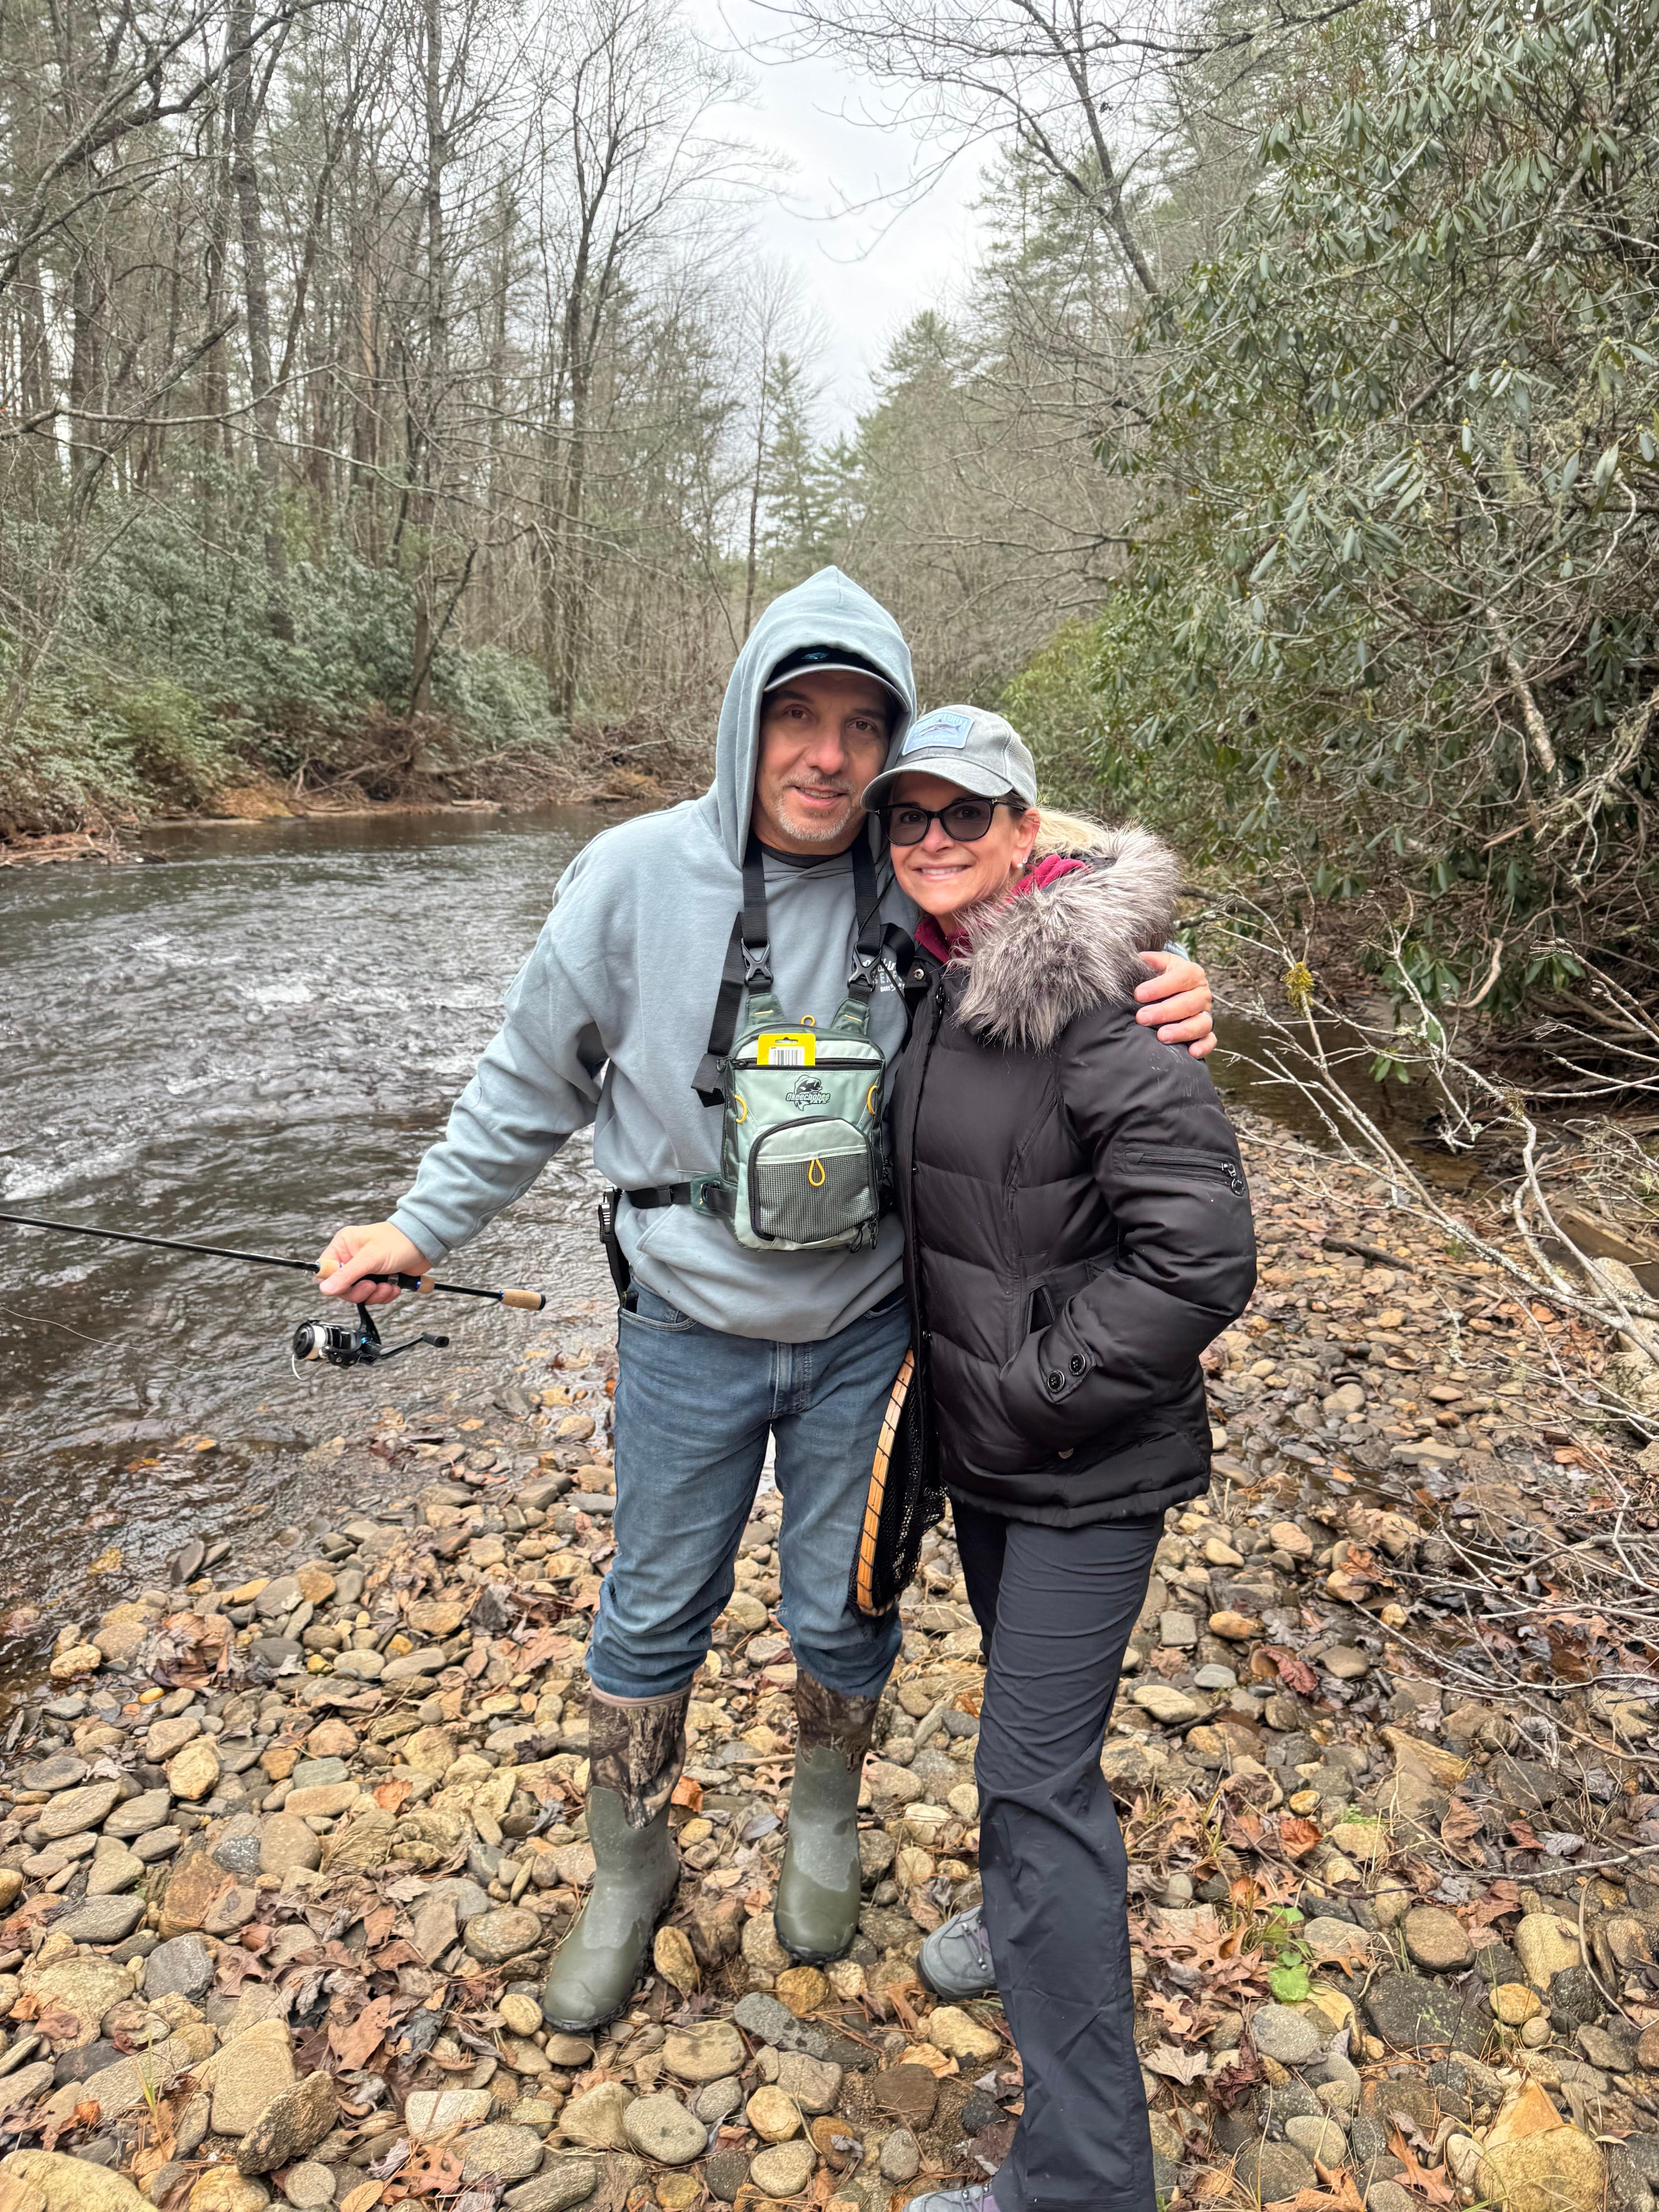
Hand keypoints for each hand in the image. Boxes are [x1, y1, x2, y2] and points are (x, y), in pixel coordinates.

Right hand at [317, 1222, 432, 1304]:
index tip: (348, 1285)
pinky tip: (394, 1286)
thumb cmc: (399, 1241)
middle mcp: (352, 1257)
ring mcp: (365, 1269)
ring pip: (358, 1294)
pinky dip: (384, 1295)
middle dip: (359, 1291)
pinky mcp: (378, 1279)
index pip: (326, 1270)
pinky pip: (373, 1296)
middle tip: (372, 1285)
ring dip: (375, 1294)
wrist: (425, 1244)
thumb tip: (325, 1289)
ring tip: (388, 1285)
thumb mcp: (370, 1258)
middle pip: (342, 1287)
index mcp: (344, 1246)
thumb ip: (347, 1275)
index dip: (334, 1282)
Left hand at [1135, 950, 1215, 1058]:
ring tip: (1161, 1036)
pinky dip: (1203, 1047)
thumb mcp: (1158, 964)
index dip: (1160, 986)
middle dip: (1164, 1011)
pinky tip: (1191, 1052)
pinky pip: (1210, 1040)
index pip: (1180, 978)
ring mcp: (1206, 1013)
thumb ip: (1151, 961)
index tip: (1138, 994)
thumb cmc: (1162, 977)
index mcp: (1192, 973)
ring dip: (1182, 1031)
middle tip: (1142, 1017)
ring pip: (1201, 1023)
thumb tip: (1139, 958)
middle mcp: (1202, 993)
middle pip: (1189, 1003)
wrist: (1174, 989)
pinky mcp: (1206, 1031)